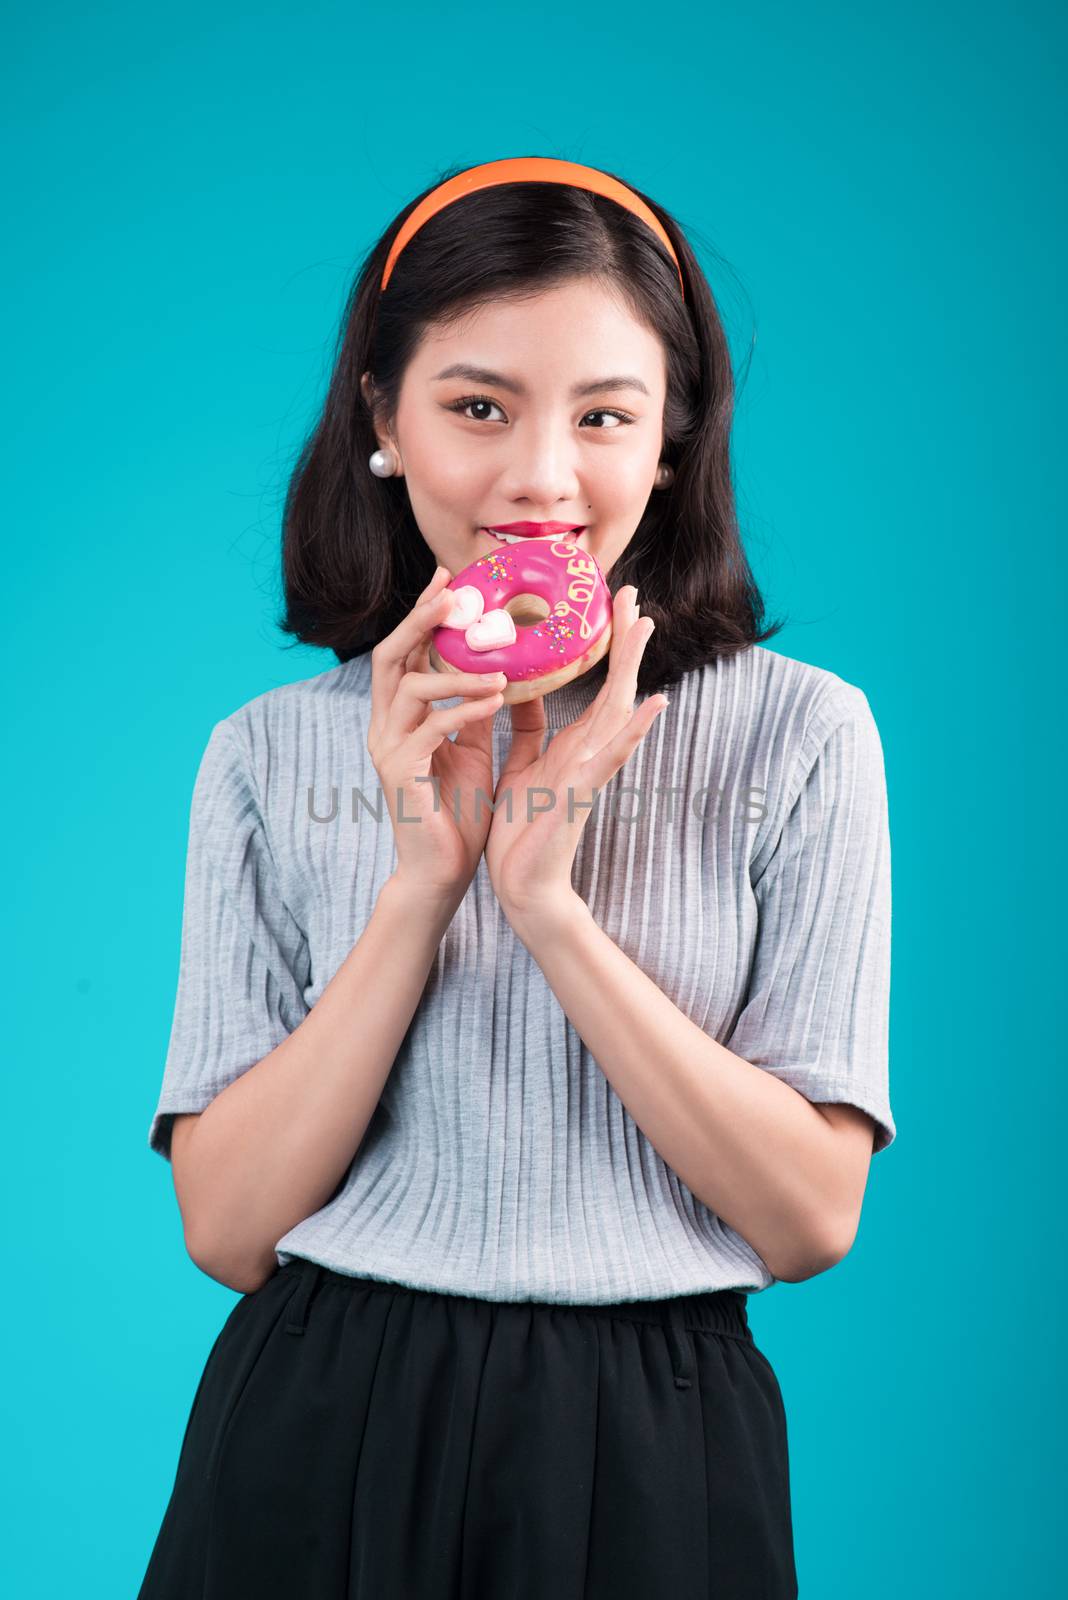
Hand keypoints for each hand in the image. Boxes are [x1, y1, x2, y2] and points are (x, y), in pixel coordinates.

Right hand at [367, 566, 506, 902]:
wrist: (441, 871)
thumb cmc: (456, 811)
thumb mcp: (472, 750)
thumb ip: (474, 710)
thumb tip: (497, 670)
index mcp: (399, 717)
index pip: (404, 651)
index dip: (422, 612)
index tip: (449, 576)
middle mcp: (385, 726)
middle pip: (390, 656)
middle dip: (420, 619)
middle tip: (454, 591)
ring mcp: (388, 749)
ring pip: (409, 686)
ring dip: (456, 670)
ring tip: (500, 667)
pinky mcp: (401, 774)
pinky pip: (431, 728)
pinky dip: (464, 709)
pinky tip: (497, 699)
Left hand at [483, 584, 667, 920]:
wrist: (521, 883)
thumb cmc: (522, 829)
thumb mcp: (520, 763)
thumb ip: (528, 726)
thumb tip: (525, 684)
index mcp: (572, 743)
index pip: (595, 683)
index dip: (605, 642)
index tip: (609, 600)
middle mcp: (588, 751)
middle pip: (615, 686)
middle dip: (625, 640)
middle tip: (632, 593)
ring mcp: (590, 771)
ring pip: (618, 711)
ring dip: (633, 668)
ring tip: (646, 627)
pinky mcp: (582, 793)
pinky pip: (609, 757)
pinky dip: (632, 730)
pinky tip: (652, 704)